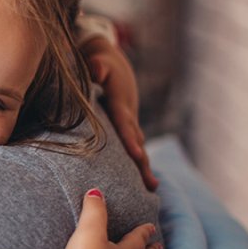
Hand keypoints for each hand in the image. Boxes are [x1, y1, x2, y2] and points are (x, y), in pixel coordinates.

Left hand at [80, 36, 158, 189]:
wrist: (109, 60)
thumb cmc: (98, 62)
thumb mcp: (97, 60)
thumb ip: (96, 67)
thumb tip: (96, 69)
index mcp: (120, 102)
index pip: (124, 122)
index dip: (130, 138)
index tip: (137, 154)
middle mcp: (128, 114)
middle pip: (136, 140)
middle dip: (142, 162)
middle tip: (149, 183)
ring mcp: (130, 121)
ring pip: (138, 145)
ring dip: (143, 166)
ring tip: (151, 188)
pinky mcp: (127, 126)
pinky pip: (133, 145)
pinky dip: (138, 162)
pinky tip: (144, 182)